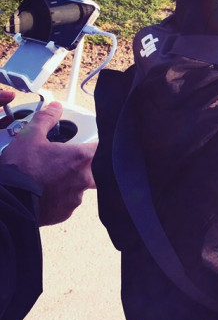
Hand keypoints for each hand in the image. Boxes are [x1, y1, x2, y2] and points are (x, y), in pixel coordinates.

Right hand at [0, 91, 95, 225]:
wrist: (8, 201)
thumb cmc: (20, 170)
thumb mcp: (30, 137)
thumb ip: (46, 119)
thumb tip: (55, 107)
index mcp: (81, 158)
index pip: (106, 148)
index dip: (105, 146)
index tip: (100, 144)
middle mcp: (84, 179)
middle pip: (100, 171)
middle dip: (92, 166)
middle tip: (73, 162)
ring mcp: (75, 197)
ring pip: (82, 187)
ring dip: (72, 182)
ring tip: (52, 178)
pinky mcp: (65, 212)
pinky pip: (68, 203)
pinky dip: (60, 197)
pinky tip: (46, 192)